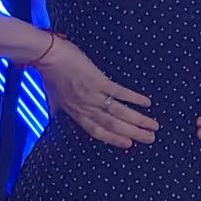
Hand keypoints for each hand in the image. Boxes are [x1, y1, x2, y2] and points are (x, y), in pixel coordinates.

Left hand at [37, 37, 156, 147]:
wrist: (47, 55)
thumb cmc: (49, 73)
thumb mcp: (52, 96)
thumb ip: (58, 108)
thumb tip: (54, 117)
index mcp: (75, 112)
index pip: (96, 131)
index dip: (113, 139)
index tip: (129, 145)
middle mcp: (85, 107)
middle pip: (113, 125)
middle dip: (133, 133)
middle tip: (150, 138)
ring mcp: (93, 95)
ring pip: (119, 113)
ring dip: (138, 120)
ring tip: (153, 125)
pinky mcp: (98, 81)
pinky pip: (120, 93)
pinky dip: (134, 99)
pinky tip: (146, 103)